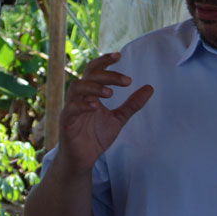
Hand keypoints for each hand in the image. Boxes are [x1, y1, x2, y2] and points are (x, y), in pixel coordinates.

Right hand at [57, 52, 153, 173]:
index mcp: (90, 94)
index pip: (95, 70)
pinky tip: (95, 106)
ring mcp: (71, 109)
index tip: (119, 56)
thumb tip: (150, 88)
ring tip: (111, 93)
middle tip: (126, 81)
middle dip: (107, 75)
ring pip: (77, 88)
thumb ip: (132, 105)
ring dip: (94, 87)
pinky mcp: (66, 122)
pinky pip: (71, 109)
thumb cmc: (95, 138)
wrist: (83, 160)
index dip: (105, 61)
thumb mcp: (118, 119)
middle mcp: (79, 97)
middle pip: (88, 75)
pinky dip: (82, 105)